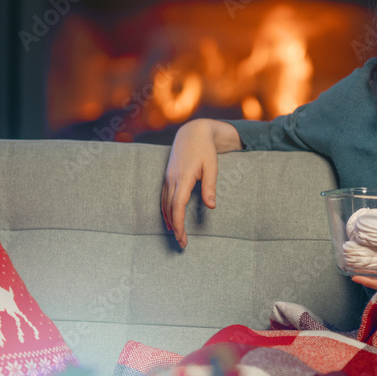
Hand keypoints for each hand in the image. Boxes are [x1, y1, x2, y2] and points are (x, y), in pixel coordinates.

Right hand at [161, 120, 219, 247]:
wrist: (192, 132)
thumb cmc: (205, 149)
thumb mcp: (212, 166)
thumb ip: (210, 187)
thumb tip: (212, 206)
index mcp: (183, 177)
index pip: (177, 206)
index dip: (179, 223)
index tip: (182, 237)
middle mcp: (172, 179)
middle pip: (169, 209)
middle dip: (175, 227)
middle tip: (182, 243)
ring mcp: (168, 178)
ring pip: (164, 204)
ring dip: (169, 221)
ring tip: (177, 235)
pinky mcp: (168, 177)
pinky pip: (164, 197)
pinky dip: (166, 210)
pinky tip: (171, 219)